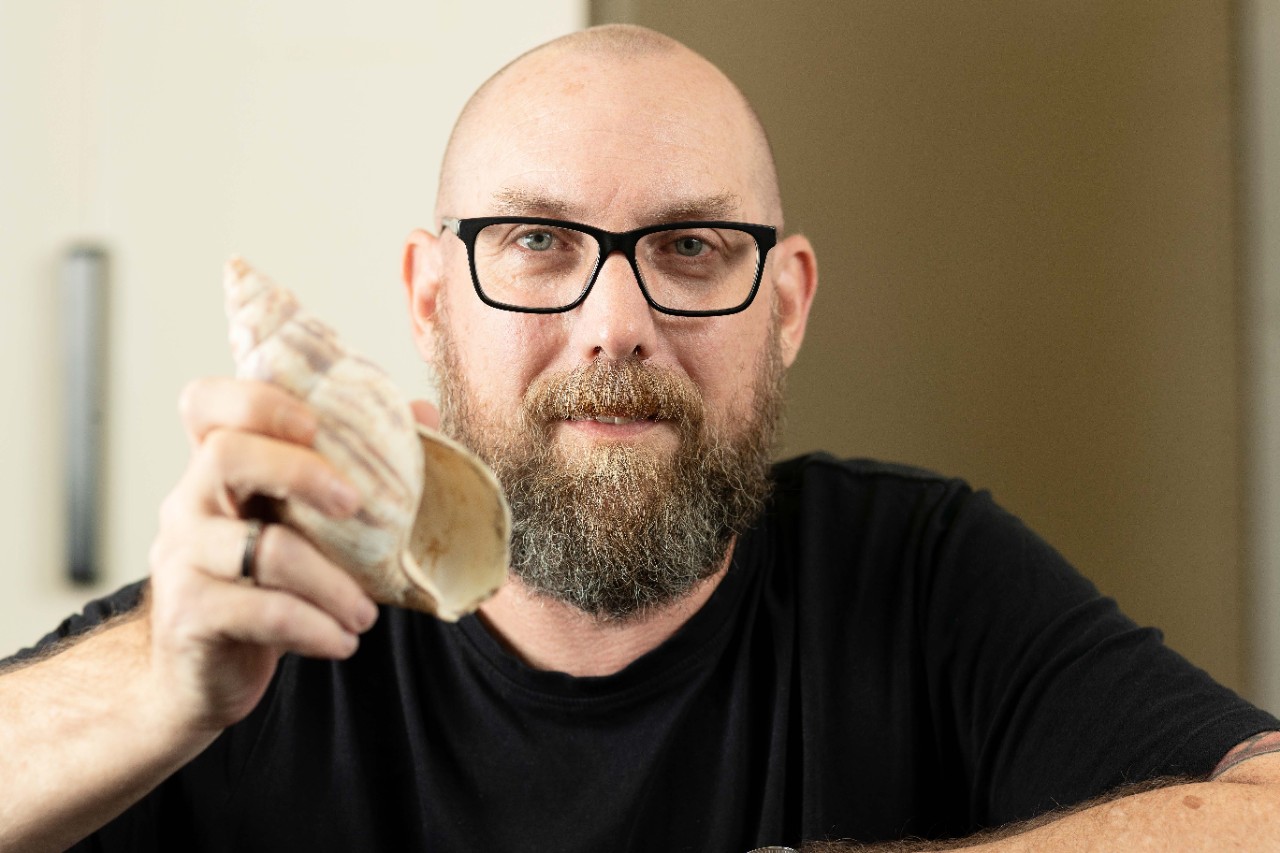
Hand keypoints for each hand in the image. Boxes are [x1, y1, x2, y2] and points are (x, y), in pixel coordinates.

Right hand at [145, 377, 379, 732]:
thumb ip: (358, 467)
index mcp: (219, 468)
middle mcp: (188, 502)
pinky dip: (315, 627)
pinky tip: (342, 641)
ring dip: (333, 583)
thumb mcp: (310, 523)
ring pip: (262, 549)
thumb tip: (423, 413)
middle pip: (227, 454)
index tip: (315, 422)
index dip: (255, 400)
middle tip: (356, 506)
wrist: (209, 674)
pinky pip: (261, 612)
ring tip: (367, 614)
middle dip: (301, 472)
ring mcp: (181, 557)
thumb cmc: (270, 584)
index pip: (205, 404)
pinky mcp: (188, 614)